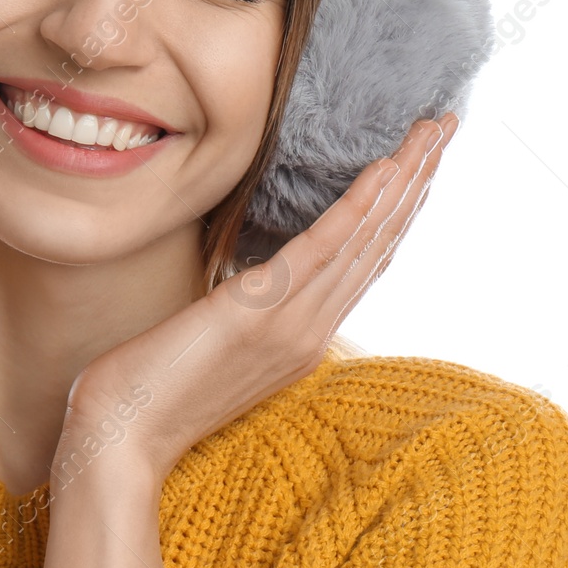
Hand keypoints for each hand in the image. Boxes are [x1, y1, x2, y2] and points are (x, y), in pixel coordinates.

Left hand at [58, 112, 458, 485]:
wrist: (121, 438)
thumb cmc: (150, 389)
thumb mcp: (212, 342)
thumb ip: (244, 312)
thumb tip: (248, 280)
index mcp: (301, 337)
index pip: (364, 264)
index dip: (396, 212)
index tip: (419, 166)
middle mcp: (310, 330)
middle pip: (378, 245)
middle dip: (416, 182)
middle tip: (446, 128)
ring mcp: (291, 324)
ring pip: (363, 240)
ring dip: (403, 181)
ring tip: (433, 132)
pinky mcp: (260, 313)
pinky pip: (322, 251)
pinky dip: (358, 208)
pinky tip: (385, 172)